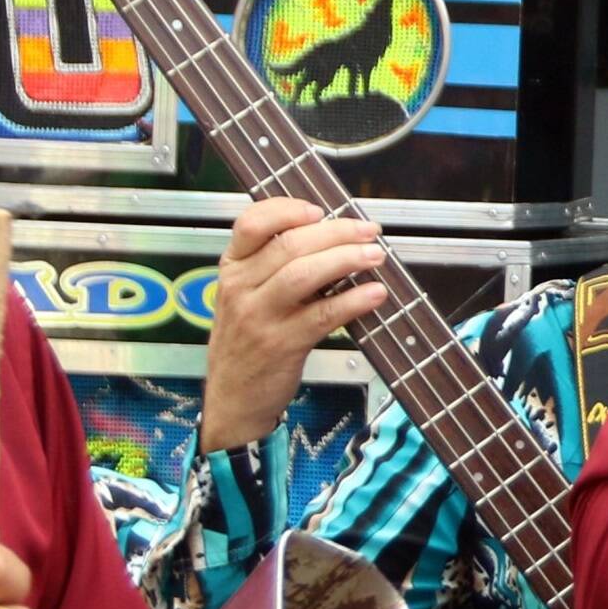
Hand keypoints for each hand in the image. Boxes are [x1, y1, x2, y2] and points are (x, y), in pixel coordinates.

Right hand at [201, 199, 389, 449]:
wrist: (232, 399)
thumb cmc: (247, 341)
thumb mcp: (246, 296)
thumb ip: (274, 266)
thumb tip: (332, 236)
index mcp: (232, 268)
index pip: (251, 223)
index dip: (287, 210)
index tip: (319, 210)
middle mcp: (240, 289)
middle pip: (289, 245)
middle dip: (336, 233)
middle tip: (368, 231)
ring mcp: (258, 317)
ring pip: (302, 274)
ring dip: (345, 259)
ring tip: (375, 256)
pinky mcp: (281, 345)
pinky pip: (322, 315)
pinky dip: (352, 301)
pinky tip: (374, 293)